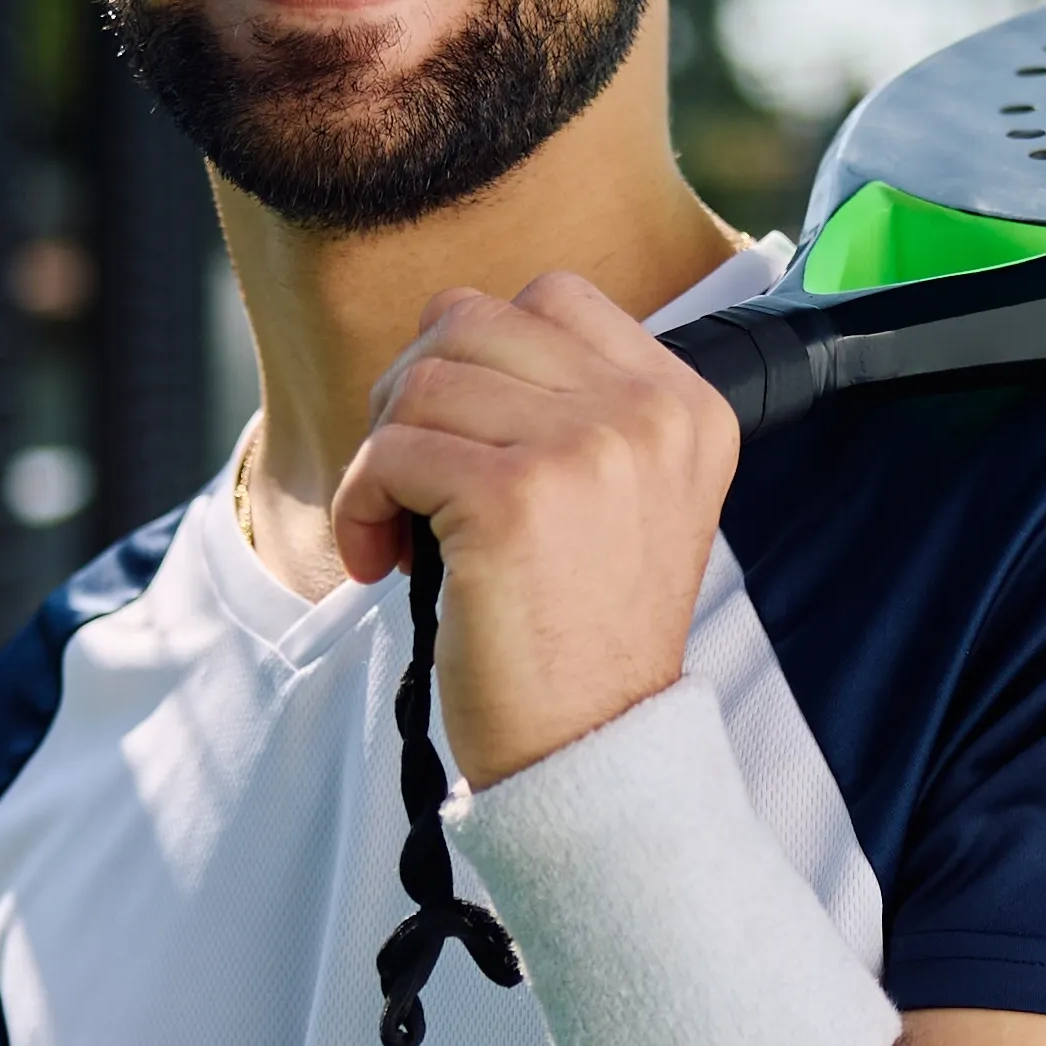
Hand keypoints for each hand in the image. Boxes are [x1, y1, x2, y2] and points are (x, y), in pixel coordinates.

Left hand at [323, 274, 736, 784]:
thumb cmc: (582, 634)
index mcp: (685, 405)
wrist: (594, 748)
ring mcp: (586, 449)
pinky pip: (389, 453)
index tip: (473, 443)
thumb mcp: (618, 497)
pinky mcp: (513, 498)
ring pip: (421, 381)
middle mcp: (648, 414)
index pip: (555, 296)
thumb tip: (444, 336)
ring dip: (384, 457)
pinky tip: (385, 563)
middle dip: (416, 397)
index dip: (481, 357)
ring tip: (405, 533)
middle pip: (472, 321)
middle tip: (417, 483)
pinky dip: (361, 505)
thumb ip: (569, 405)